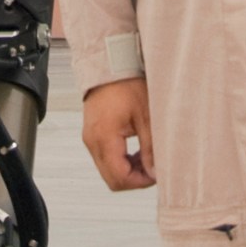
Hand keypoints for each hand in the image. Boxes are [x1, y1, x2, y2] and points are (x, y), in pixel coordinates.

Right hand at [82, 76, 156, 190]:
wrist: (111, 64)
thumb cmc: (126, 83)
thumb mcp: (145, 116)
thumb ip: (150, 148)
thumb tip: (155, 172)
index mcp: (104, 137)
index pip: (119, 177)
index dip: (139, 182)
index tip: (155, 175)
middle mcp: (92, 141)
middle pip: (111, 179)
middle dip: (134, 179)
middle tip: (152, 168)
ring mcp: (90, 138)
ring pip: (107, 170)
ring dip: (127, 170)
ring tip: (146, 157)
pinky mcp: (92, 134)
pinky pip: (105, 158)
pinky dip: (120, 160)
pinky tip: (135, 150)